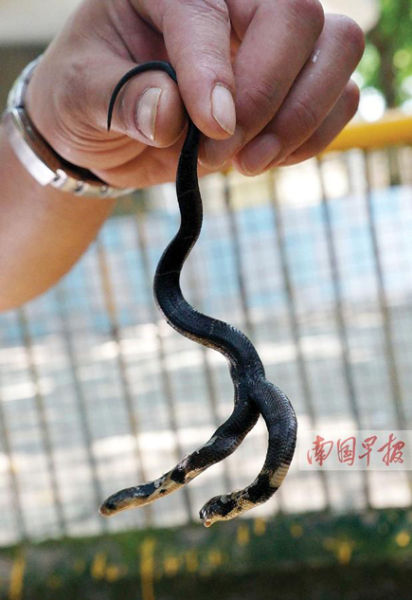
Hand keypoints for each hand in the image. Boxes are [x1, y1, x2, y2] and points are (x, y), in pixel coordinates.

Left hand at [26, 0, 363, 188]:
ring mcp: (270, 42)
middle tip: (222, 152)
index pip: (209, 12)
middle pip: (297, 17)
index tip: (212, 131)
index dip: (215, 73)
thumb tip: (170, 114)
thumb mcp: (79, 97)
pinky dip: (315, 135)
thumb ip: (116, 99)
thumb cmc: (88, 97)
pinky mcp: (293, 84)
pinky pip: (341, 96)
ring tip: (247, 164)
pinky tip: (269, 159)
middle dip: (265, 98)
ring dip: (300, 118)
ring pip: (337, 48)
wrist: (106, 129)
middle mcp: (231, 3)